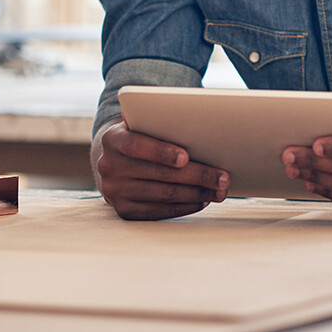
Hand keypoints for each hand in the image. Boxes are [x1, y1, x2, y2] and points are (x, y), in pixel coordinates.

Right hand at [94, 119, 229, 219]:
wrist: (112, 158)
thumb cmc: (138, 134)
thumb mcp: (140, 122)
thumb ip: (157, 120)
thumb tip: (193, 119)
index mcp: (113, 139)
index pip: (137, 145)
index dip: (162, 151)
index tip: (186, 156)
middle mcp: (109, 166)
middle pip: (159, 173)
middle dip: (196, 175)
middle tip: (223, 177)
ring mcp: (114, 191)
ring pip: (163, 195)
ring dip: (196, 194)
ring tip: (219, 191)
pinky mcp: (124, 211)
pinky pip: (159, 212)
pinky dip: (184, 206)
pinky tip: (202, 200)